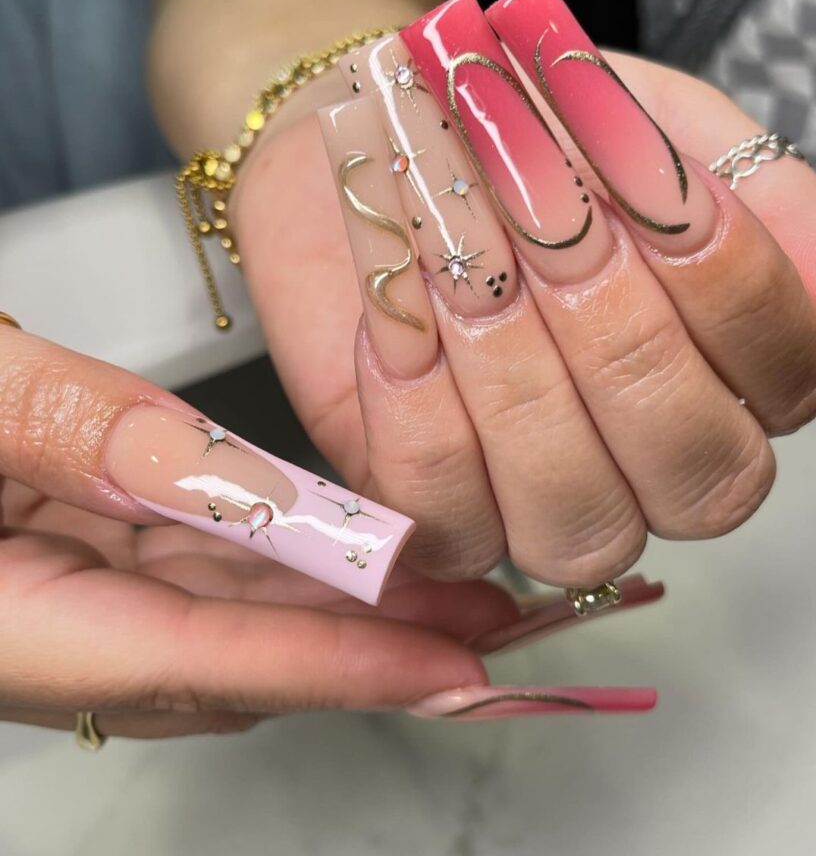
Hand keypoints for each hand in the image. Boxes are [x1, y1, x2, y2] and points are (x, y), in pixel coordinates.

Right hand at [0, 326, 522, 739]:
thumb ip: (78, 434)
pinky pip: (183, 568)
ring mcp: (54, 590)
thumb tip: (223, 478)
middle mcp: (34, 625)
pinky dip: (269, 560)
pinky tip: (338, 546)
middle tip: (486, 625)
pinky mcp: (66, 549)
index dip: (336, 665)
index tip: (453, 665)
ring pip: (217, 616)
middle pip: (228, 655)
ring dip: (332, 607)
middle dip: (365, 648)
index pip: (198, 656)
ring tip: (445, 587)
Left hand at [232, 0, 815, 587]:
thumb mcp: (630, 118)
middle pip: (695, 470)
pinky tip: (399, 311)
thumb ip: (726, 173)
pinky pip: (445, 513)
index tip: (645, 177)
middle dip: (614, 332)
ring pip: (576, 521)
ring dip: (514, 370)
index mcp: (730, 370)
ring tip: (460, 253)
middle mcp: (651, 463)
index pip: (789, 372)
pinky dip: (416, 402)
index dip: (725, 281)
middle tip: (545, 216)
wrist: (374, 138)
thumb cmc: (506, 137)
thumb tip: (811, 252)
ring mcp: (545, 504)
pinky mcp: (437, 515)